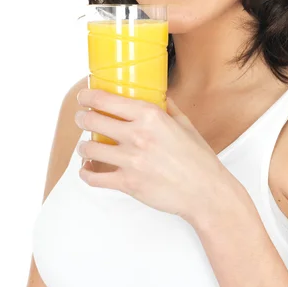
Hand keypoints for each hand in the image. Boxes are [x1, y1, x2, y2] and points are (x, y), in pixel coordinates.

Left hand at [75, 89, 241, 225]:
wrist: (205, 191)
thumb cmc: (198, 158)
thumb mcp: (185, 124)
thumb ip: (168, 107)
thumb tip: (158, 95)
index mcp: (151, 116)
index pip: (107, 100)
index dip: (89, 96)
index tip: (84, 96)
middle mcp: (137, 136)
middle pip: (92, 121)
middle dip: (82, 118)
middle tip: (82, 118)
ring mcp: (130, 161)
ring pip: (89, 148)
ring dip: (84, 146)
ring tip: (86, 146)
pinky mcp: (127, 184)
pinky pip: (94, 177)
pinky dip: (86, 172)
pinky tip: (88, 168)